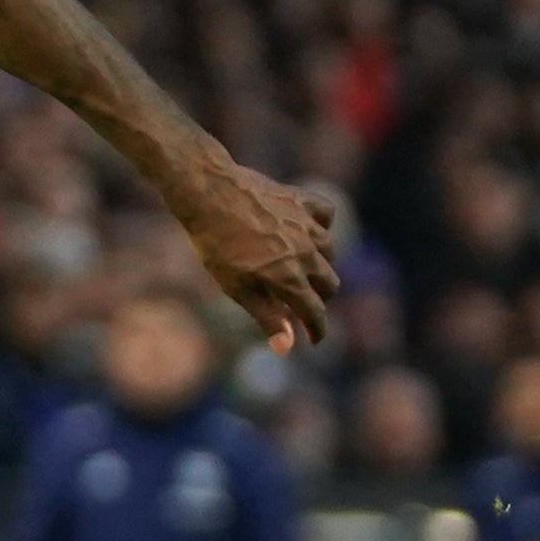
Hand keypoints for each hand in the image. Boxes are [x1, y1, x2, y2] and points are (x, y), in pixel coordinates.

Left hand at [165, 158, 339, 350]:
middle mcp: (307, 253)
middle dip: (320, 298)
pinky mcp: (304, 201)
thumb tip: (288, 347)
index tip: (314, 339)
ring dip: (321, 264)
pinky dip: (321, 225)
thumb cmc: (216, 244)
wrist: (209, 192)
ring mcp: (308, 225)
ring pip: (330, 251)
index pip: (316, 313)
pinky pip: (326, 216)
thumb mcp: (236, 287)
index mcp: (290, 279)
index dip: (317, 330)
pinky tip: (307, 230)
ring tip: (301, 267)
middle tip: (303, 303)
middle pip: (329, 284)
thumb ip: (266, 316)